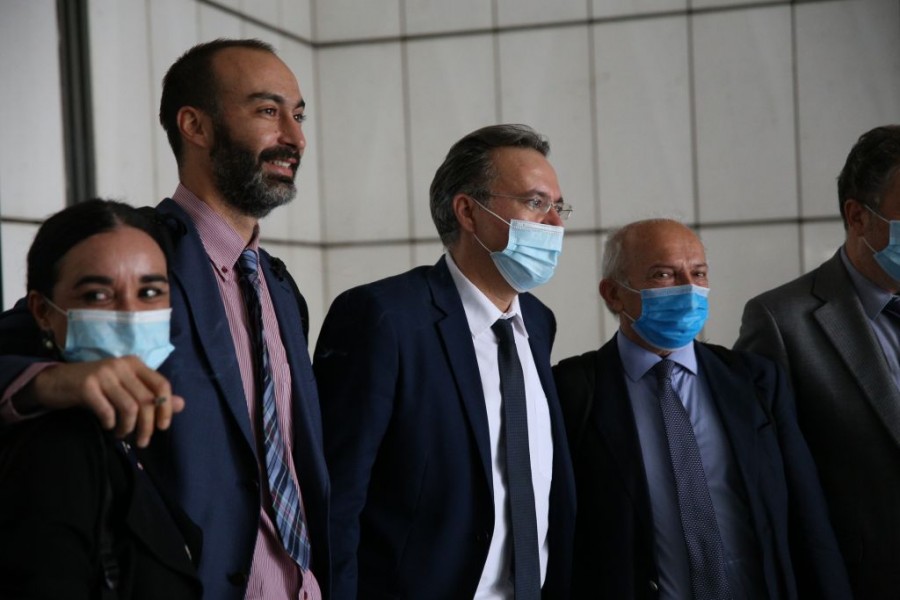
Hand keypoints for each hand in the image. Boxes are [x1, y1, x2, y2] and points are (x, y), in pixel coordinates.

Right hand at [24, 357, 184, 446]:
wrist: (55, 382)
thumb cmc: (96, 387)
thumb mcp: (125, 388)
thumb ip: (152, 395)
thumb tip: (181, 404)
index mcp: (135, 364)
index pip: (162, 385)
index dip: (166, 408)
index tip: (162, 427)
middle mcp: (122, 365)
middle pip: (147, 400)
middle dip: (147, 426)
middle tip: (142, 441)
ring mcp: (104, 374)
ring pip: (130, 407)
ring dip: (128, 427)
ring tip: (122, 434)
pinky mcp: (87, 386)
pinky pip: (107, 411)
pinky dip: (110, 423)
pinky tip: (107, 426)